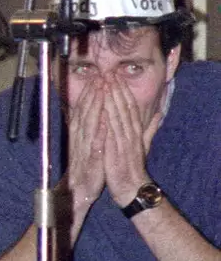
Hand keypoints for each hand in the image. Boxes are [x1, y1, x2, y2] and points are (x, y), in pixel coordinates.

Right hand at [65, 73, 106, 211]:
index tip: (98, 78)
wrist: (80, 190)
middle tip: (99, 77)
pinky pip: (94, 145)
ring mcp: (84, 148)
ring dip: (94, 107)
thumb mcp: (91, 144)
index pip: (85, 109)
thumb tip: (99, 113)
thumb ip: (94, 128)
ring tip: (100, 91)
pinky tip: (104, 122)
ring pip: (88, 123)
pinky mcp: (90, 160)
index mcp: (81, 133)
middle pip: (85, 111)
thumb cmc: (88, 166)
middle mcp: (80, 137)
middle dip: (92, 94)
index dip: (91, 93)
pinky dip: (98, 133)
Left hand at [101, 73, 151, 208]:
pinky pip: (111, 134)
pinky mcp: (116, 152)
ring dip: (111, 100)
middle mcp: (131, 134)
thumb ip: (150, 128)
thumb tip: (159, 113)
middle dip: (117, 90)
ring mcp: (124, 142)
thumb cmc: (133, 166)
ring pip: (118, 117)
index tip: (117, 76)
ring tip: (105, 84)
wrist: (131, 187)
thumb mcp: (144, 144)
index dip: (124, 90)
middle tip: (110, 73)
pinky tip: (101, 109)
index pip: (131, 107)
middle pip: (124, 108)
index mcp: (136, 132)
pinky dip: (107, 121)